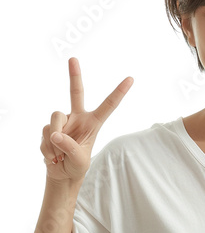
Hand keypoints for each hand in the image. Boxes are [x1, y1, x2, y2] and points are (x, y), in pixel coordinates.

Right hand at [40, 58, 133, 182]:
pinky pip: (45, 133)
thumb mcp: (80, 160)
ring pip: (55, 118)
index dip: (119, 92)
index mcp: (94, 123)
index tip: (131, 79)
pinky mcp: (48, 128)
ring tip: (59, 155)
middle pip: (76, 92)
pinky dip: (47, 148)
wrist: (61, 173)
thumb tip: (56, 134)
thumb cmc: (77, 166)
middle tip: (73, 59)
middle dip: (74, 75)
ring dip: (55, 139)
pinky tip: (52, 156)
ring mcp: (63, 121)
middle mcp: (78, 117)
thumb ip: (70, 147)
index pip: (109, 105)